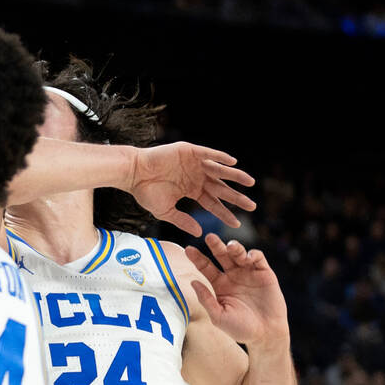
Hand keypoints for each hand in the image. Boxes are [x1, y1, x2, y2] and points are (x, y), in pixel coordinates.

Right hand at [127, 142, 255, 235]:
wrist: (132, 173)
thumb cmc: (145, 191)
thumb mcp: (165, 211)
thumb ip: (182, 220)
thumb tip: (200, 232)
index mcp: (191, 190)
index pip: (212, 203)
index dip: (224, 213)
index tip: (237, 223)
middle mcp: (196, 177)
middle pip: (220, 188)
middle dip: (236, 197)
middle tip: (251, 206)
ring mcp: (193, 164)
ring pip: (219, 171)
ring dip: (234, 176)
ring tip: (249, 182)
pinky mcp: (189, 152)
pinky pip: (208, 154)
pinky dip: (220, 157)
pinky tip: (232, 163)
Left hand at [185, 233, 288, 346]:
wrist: (266, 335)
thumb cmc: (240, 328)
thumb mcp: (218, 316)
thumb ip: (206, 299)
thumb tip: (192, 282)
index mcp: (219, 284)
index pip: (205, 267)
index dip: (197, 258)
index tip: (187, 250)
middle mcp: (232, 276)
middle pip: (221, 256)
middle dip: (215, 245)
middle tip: (209, 237)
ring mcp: (248, 273)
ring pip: (239, 254)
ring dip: (234, 247)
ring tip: (230, 247)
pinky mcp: (264, 274)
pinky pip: (258, 258)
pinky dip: (253, 254)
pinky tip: (248, 257)